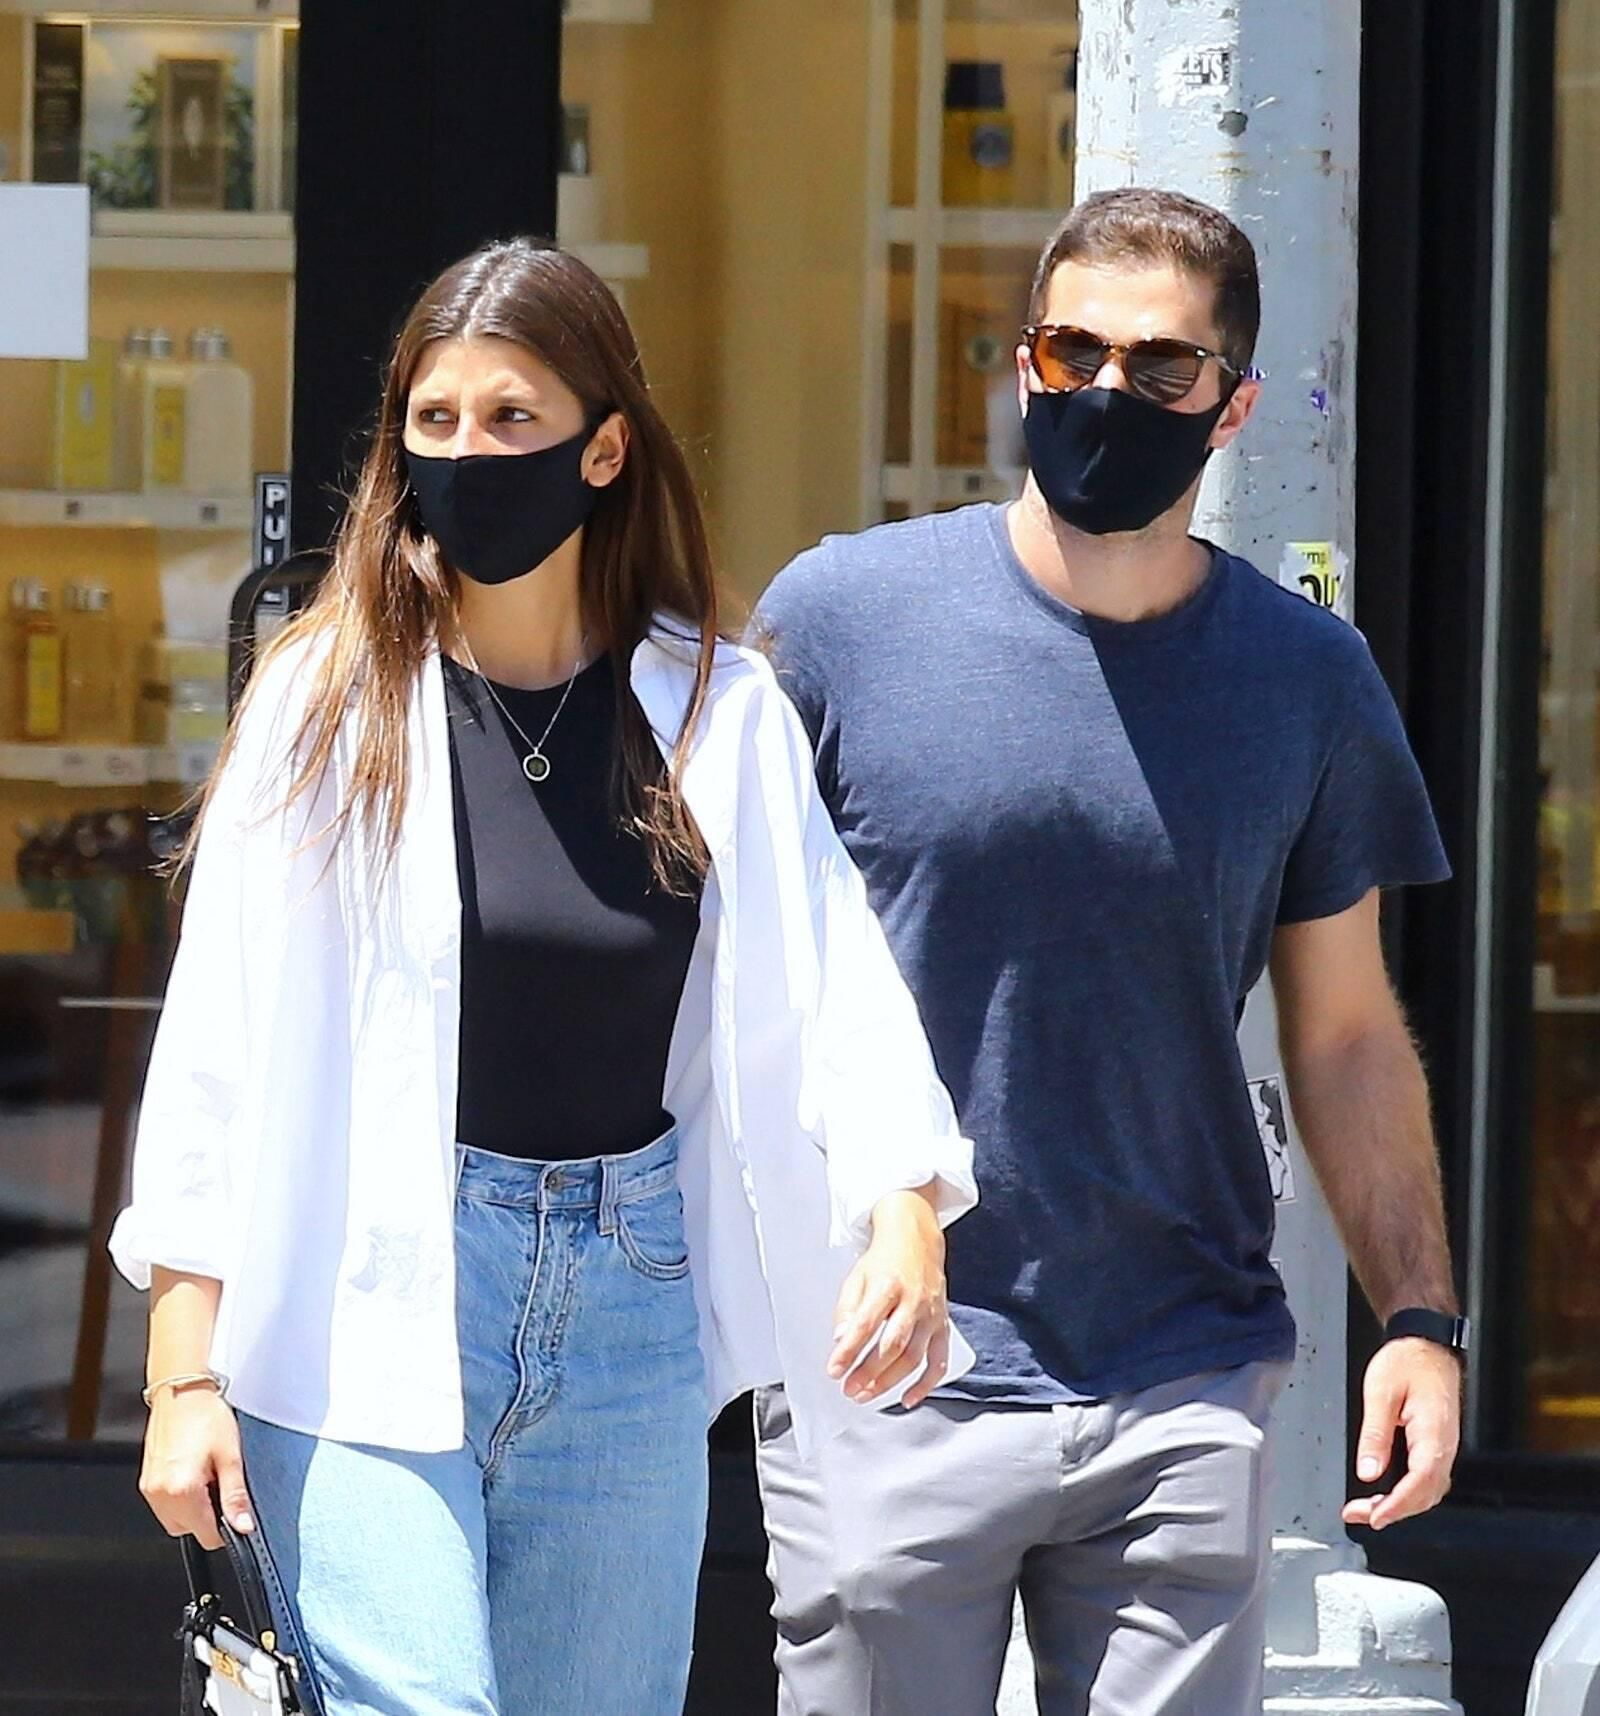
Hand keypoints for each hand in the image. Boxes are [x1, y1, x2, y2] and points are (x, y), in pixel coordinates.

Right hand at [139, 1388, 252, 1550]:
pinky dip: (180, 1496)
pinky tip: (191, 1470)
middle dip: (208, 1514)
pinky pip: (164, 1503)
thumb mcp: (230, 1456)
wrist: (181, 1391)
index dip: (226, 1526)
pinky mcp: (145, 1480)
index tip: (234, 1507)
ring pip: (175, 1519)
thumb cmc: (205, 1415)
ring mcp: (149, 1488)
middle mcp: (160, 1495)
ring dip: (193, 1506)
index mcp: (182, 1491)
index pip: (207, 1536)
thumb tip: (243, 1525)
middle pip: (189, 1530)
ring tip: (205, 1473)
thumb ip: (235, 1496)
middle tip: (219, 1481)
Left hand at [828, 1186, 949, 1407]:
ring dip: (889, 1381)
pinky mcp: (943, 1325)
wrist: (916, 1240)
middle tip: (848, 1389)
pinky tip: (908, 1398)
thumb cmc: (883, 1261)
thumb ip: (847, 1309)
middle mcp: (913, 1300)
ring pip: (913, 1357)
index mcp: (887, 1285)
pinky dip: (926, 1384)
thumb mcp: (857, 1276)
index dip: (849, 1350)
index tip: (834, 1369)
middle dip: (869, 1372)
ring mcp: (931, 1315)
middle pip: (892, 1344)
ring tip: (866, 1394)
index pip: (866, 1323)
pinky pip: (939, 1360)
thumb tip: (840, 1340)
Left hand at [1342, 1337, 1460, 1531]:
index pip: (1421, 1481)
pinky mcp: (1437, 1445)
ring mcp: (1444, 1447)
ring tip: (1366, 1509)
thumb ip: (1375, 1434)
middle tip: (1359, 1515)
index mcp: (1434, 1432)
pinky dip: (1407, 1493)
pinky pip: (1426, 1479)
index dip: (1399, 1505)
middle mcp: (1445, 1445)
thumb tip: (1368, 1472)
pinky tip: (1387, 1495)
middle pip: (1426, 1493)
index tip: (1375, 1517)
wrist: (1425, 1345)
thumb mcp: (1380, 1392)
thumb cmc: (1406, 1362)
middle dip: (1394, 1511)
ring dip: (1400, 1505)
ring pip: (1428, 1491)